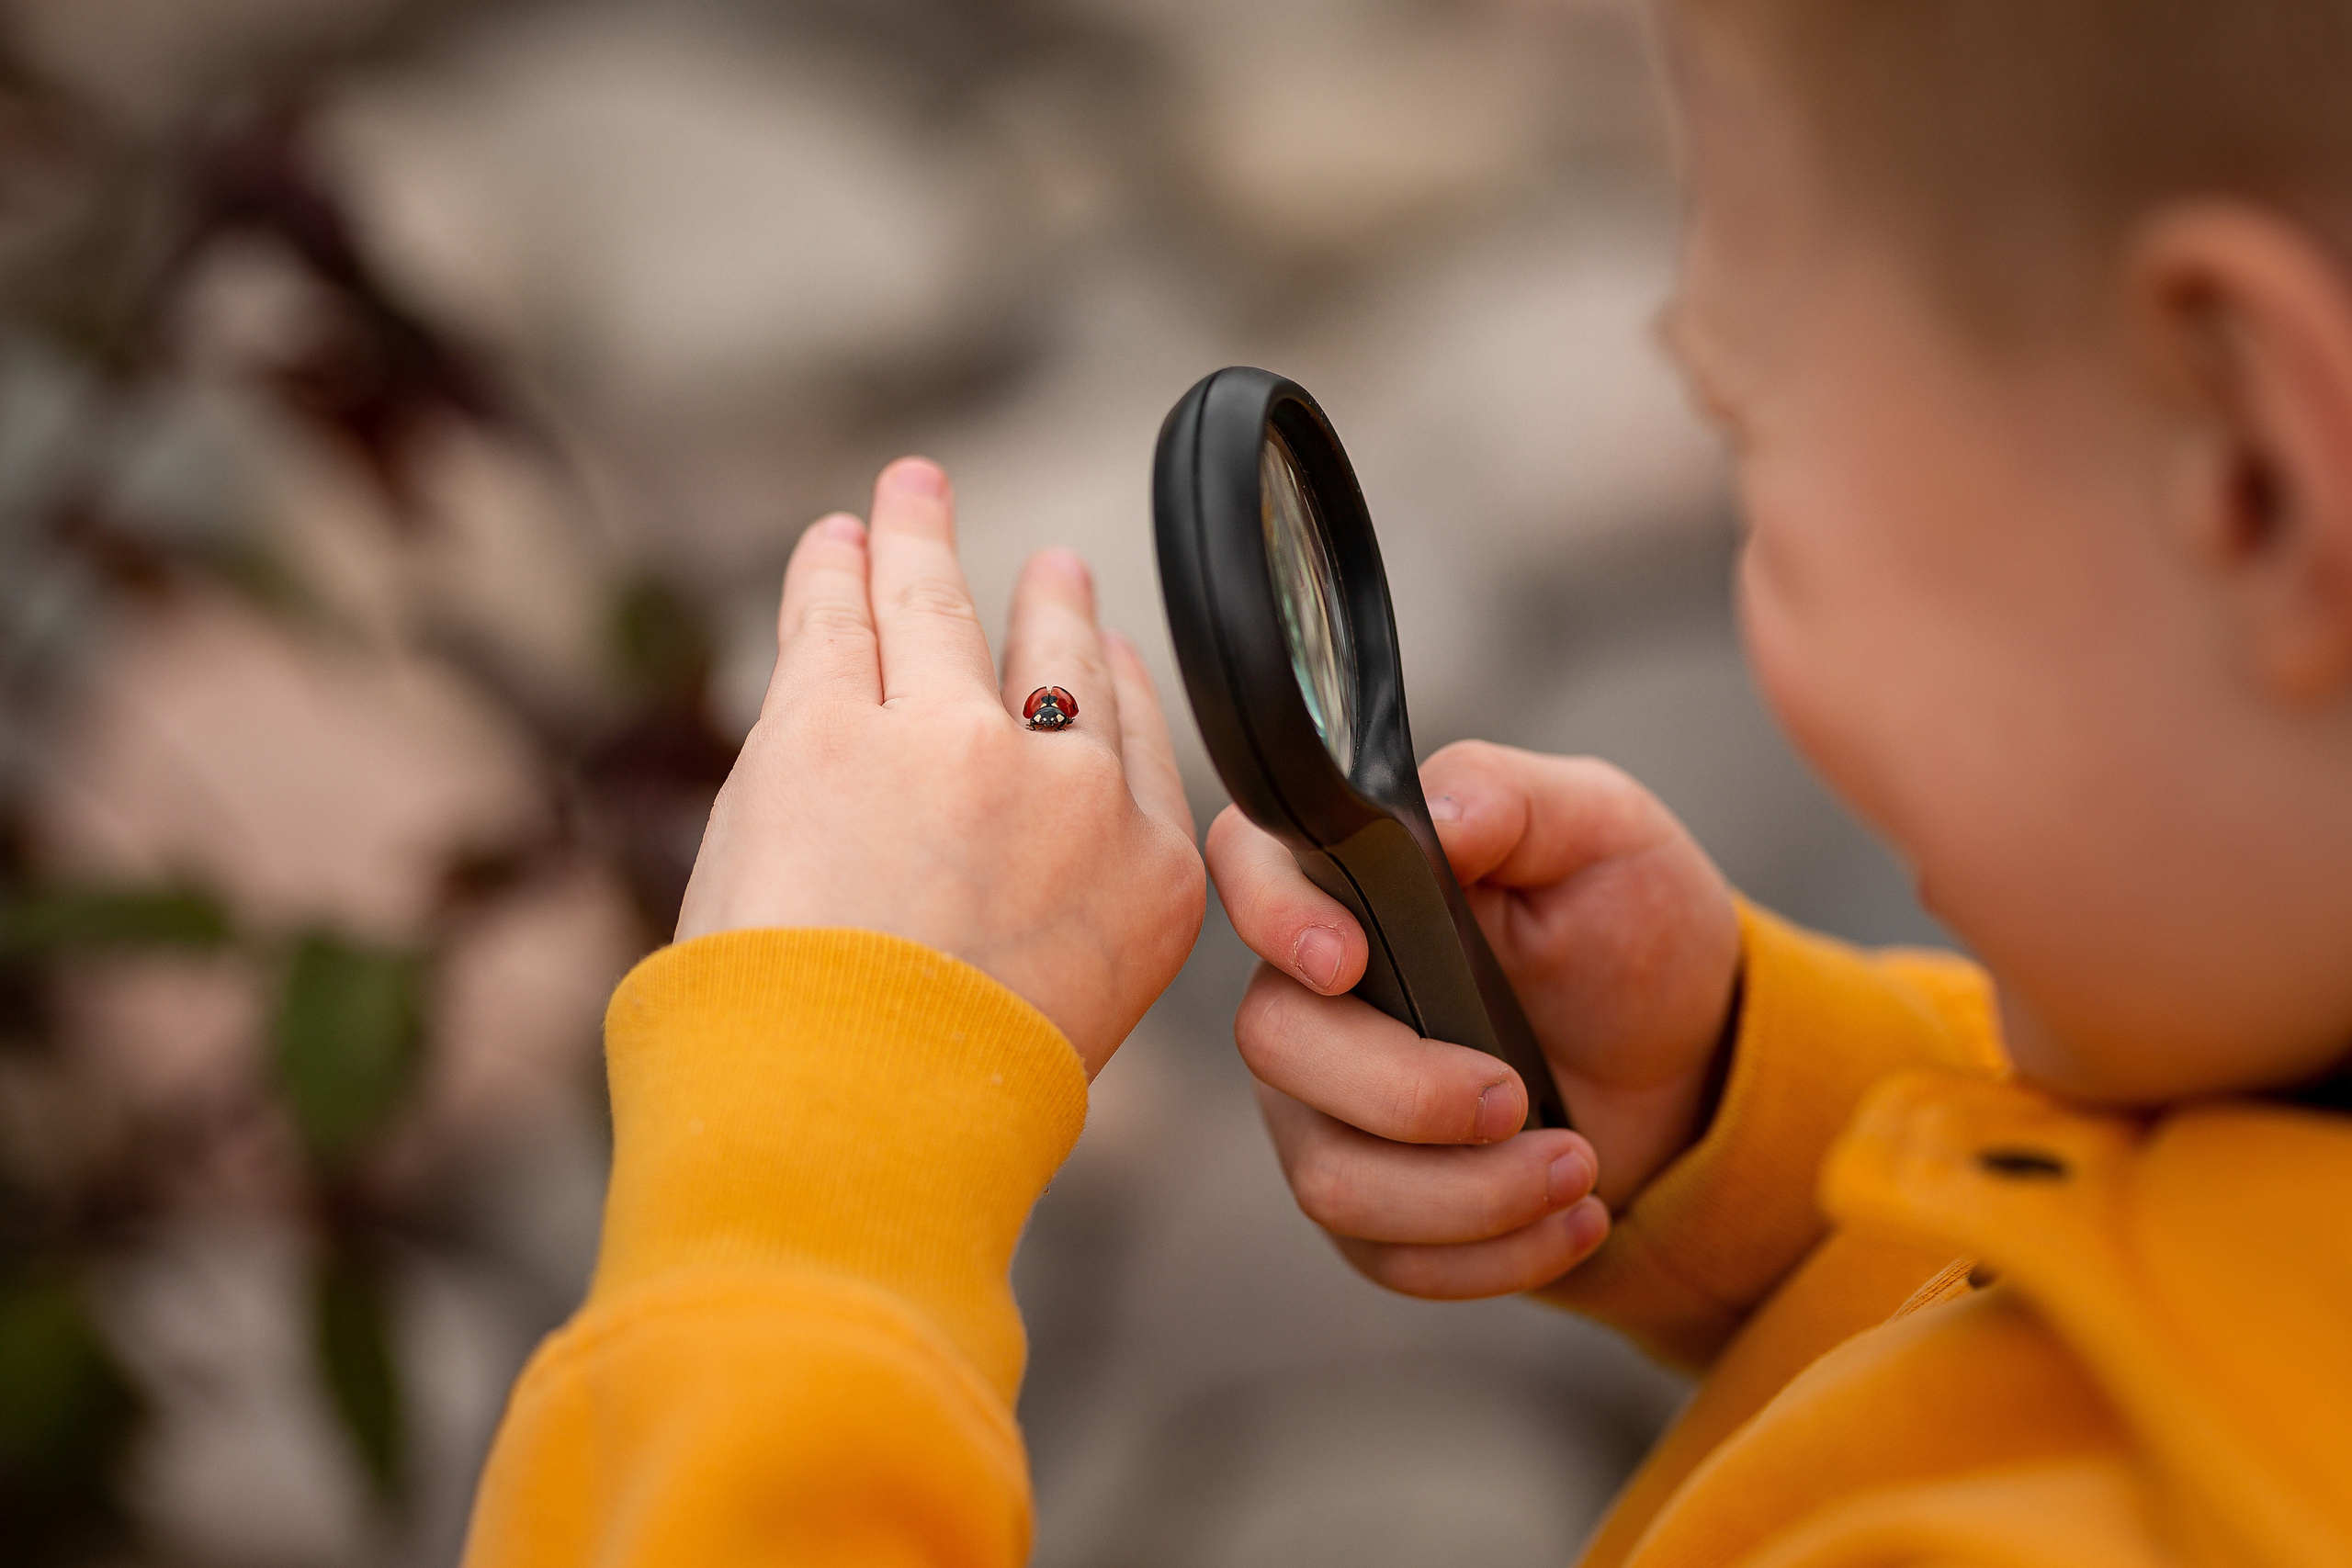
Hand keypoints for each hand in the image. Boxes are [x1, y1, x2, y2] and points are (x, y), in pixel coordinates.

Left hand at [677, 457, 1205, 1076]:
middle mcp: (1070, 793)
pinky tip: (834, 537)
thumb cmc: (949, 1115)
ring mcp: (953, 742)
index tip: (1100, 646)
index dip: (1113, 682)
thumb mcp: (1075, 1026)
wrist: (862, 1123)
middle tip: (1050, 565)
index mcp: (1149, 881)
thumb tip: (1013, 902)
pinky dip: (835, 565)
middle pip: (1059, 663)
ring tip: (916, 491)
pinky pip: (837, 617)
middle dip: (1051, 604)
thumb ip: (1069, 932)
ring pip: (940, 608)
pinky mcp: (830, 725)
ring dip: (925, 538)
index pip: (1137, 744)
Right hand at [1206, 742, 1739, 1296]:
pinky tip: (1576, 1217)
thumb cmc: (1631, 925)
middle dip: (1406, 1094)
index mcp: (1354, 879)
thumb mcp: (1602, 829)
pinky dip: (1496, 1251)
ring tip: (1578, 1166)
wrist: (1691, 1058)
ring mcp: (1328, 1106)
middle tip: (1518, 1095)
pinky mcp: (1373, 1206)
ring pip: (1328, 1177)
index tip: (1348, 961)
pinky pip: (1387, 1255)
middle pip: (1277, 1048)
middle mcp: (1314, 994)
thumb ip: (1513, 798)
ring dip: (1466, 1193)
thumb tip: (1438, 818)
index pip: (1247, 870)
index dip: (1271, 917)